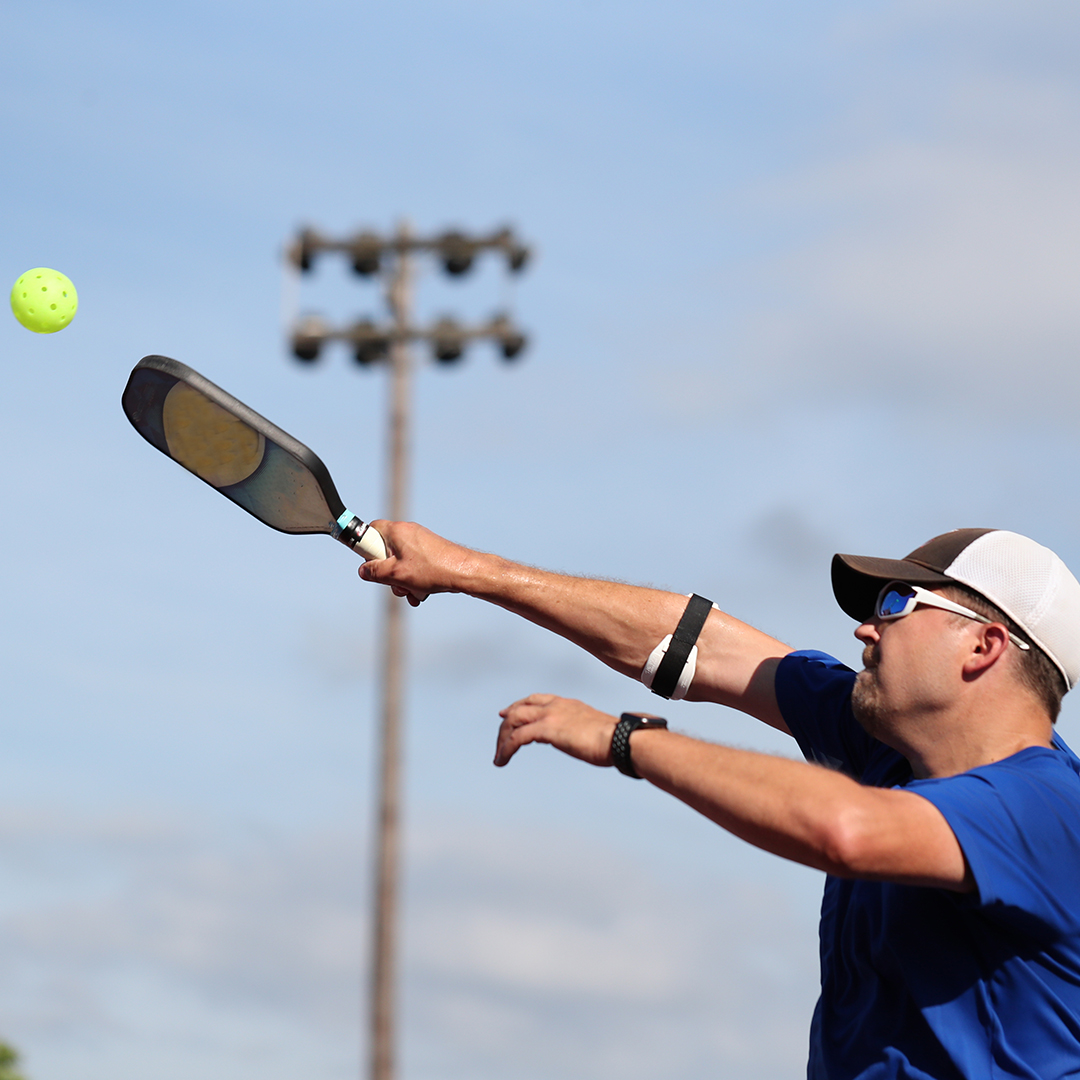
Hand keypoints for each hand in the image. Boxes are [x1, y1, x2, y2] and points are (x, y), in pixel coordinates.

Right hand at [357, 521, 476, 606]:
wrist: (464, 573)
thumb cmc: (433, 569)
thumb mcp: (396, 575)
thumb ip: (374, 572)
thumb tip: (364, 570)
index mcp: (397, 531)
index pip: (370, 530)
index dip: (366, 548)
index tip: (370, 563)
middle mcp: (408, 533)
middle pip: (385, 552)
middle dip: (388, 574)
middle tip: (396, 583)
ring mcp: (420, 543)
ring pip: (400, 563)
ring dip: (402, 582)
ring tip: (413, 592)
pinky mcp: (430, 553)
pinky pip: (414, 567)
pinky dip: (415, 580)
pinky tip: (422, 593)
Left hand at [495, 693, 617, 767]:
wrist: (621, 738)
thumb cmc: (614, 740)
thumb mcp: (592, 729)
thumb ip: (580, 730)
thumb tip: (579, 739)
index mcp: (567, 704)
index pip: (536, 699)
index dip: (519, 705)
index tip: (506, 713)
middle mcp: (556, 705)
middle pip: (520, 708)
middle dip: (506, 723)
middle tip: (499, 740)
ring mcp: (551, 715)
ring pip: (514, 720)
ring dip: (503, 738)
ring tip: (499, 756)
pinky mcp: (548, 729)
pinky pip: (517, 737)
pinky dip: (506, 748)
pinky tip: (502, 760)